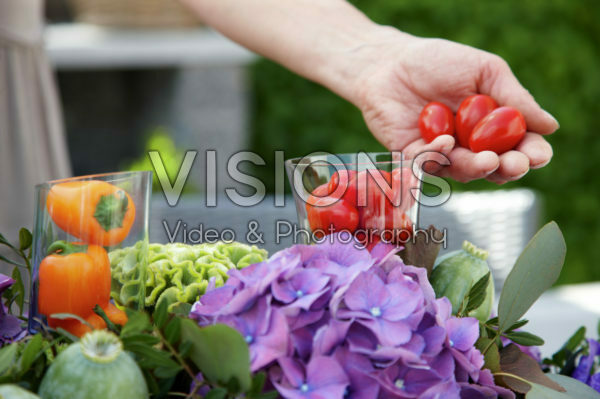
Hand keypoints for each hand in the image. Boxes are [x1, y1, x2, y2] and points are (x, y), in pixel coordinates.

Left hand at [343, 30, 557, 182]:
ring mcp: (442, 154)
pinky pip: (429, 165)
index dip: (532, 154)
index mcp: (494, 126)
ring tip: (488, 159)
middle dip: (508, 169)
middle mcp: (470, 145)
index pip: (520, 147)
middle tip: (514, 165)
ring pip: (464, 171)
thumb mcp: (484, 71)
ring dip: (477, 168)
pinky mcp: (413, 157)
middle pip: (496, 168)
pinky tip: (446, 141)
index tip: (537, 155)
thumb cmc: (438, 62)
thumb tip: (551, 126)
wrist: (389, 63)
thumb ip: (514, 97)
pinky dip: (439, 156)